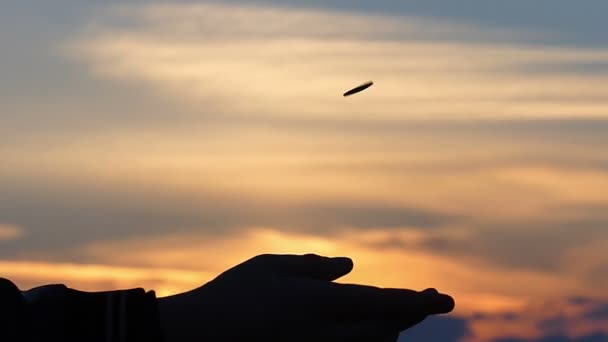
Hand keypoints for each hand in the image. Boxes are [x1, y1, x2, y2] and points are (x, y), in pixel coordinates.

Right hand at [158, 254, 454, 341]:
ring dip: (391, 330)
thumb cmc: (231, 296)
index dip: (416, 301)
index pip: (381, 303)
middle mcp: (324, 335)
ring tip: (400, 312)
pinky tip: (369, 330)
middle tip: (429, 299)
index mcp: (317, 304)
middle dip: (410, 314)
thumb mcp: (270, 267)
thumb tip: (350, 266)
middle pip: (384, 330)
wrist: (197, 338)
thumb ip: (313, 267)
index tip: (443, 298)